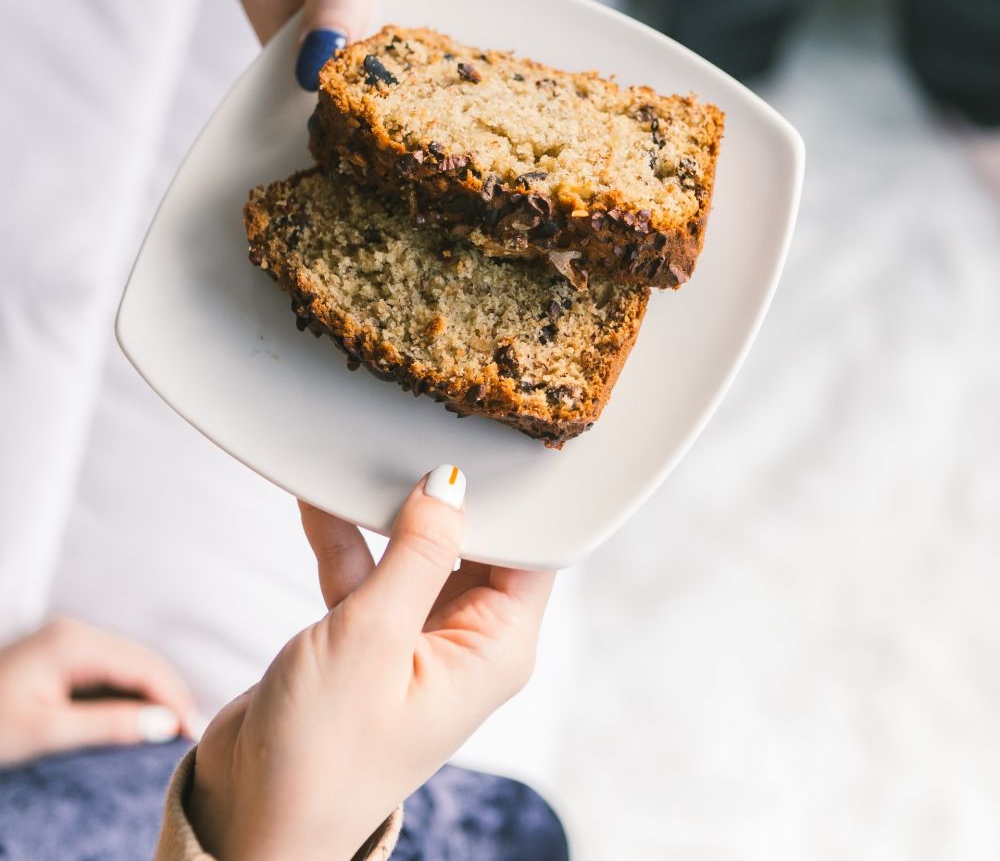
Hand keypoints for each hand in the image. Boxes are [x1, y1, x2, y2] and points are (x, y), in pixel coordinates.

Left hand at [0, 617, 197, 766]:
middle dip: (168, 694)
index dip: (172, 698)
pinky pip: (108, 670)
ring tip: (173, 728)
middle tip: (192, 733)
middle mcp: (76, 632)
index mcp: (73, 642)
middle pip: (140, 660)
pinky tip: (140, 716)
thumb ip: (105, 725)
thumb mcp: (44, 731)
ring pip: (127, 664)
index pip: (142, 665)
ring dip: (152, 693)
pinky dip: (129, 693)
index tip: (194, 732)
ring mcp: (68, 641)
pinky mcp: (60, 657)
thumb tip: (163, 724)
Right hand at [188, 467, 554, 860]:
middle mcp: (466, 641)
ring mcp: (416, 637)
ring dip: (387, 508)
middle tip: (427, 422)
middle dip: (449, 490)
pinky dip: (345, 536)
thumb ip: (416, 555)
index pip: (532, 552)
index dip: (517, 497)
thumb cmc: (321, 756)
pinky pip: (368, 568)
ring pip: (416, 549)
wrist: (251, 819)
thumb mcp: (372, 640)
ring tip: (370, 446)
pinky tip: (319, 493)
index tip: (496, 434)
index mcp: (495, 649)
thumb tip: (450, 483)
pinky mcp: (370, 637)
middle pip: (477, 542)